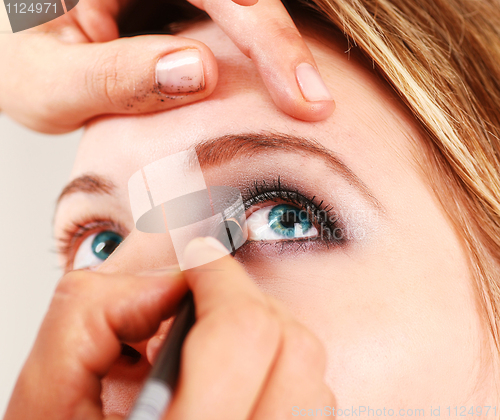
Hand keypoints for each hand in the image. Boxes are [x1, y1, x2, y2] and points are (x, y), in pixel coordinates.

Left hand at [0, 0, 334, 133]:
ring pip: (241, 3)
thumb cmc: (20, 65)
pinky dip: (254, 54)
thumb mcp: (46, 82)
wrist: (17, 54)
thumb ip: (114, 78)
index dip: (269, 40)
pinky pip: (227, 20)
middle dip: (284, 46)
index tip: (301, 99)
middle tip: (317, 106)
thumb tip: (202, 72)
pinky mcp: (179, 4)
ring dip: (276, 51)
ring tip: (302, 100)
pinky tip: (270, 87)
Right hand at [3, 237, 333, 419]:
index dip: (221, 275)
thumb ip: (94, 314)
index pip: (243, 333)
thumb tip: (170, 282)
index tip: (201, 260)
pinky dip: (280, 373)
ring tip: (214, 339)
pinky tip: (233, 377)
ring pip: (312, 379)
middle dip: (248, 299)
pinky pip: (311, 406)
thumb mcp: (46, 395)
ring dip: (267, 336)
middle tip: (209, 290)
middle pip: (295, 350)